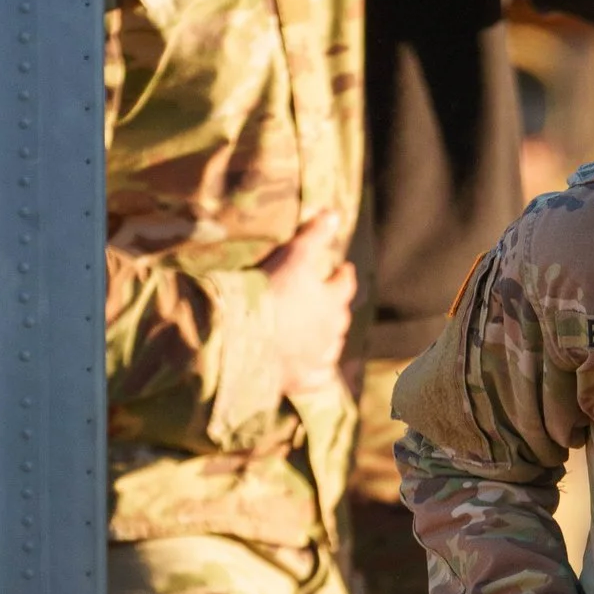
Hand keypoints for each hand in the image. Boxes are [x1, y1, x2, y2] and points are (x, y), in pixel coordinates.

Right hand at [262, 211, 355, 398]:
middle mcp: (331, 331)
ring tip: (321, 333)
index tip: (343, 270)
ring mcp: (318, 357)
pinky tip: (316, 369)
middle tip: (331, 301)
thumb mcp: (293, 255)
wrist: (247, 338)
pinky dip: (318, 370)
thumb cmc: (271, 291)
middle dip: (337, 308)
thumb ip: (315, 234)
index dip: (343, 275)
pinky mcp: (303, 380)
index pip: (345, 285)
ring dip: (329, 339)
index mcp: (331, 300)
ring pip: (332, 348)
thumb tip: (334, 213)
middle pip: (341, 318)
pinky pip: (318, 377)